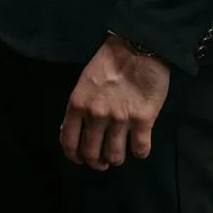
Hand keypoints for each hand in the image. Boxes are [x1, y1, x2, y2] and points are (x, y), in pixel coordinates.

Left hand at [60, 37, 170, 169]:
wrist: (137, 48)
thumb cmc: (109, 63)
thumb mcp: (84, 83)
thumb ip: (80, 107)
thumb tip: (75, 129)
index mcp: (77, 105)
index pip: (69, 142)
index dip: (74, 156)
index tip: (80, 159)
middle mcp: (96, 115)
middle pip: (91, 154)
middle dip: (96, 163)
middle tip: (102, 162)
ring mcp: (120, 119)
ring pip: (115, 156)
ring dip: (117, 159)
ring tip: (119, 154)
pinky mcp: (144, 120)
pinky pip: (140, 149)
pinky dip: (140, 152)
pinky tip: (139, 146)